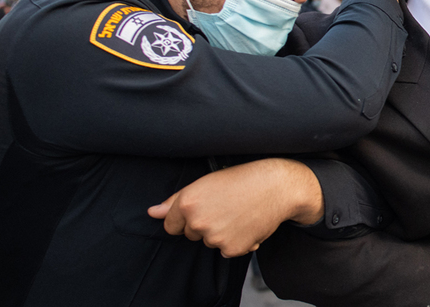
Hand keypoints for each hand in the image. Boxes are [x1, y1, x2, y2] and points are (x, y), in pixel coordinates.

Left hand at [147, 158, 323, 256]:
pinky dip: (236, 241)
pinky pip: (227, 250)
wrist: (277, 187)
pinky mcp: (231, 249)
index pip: (170, 223)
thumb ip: (176, 200)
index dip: (185, 217)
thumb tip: (153, 212)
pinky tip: (247, 224)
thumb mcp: (207, 182)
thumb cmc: (244, 179)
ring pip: (209, 241)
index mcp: (188, 202)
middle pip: (190, 234)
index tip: (202, 210)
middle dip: (204, 224)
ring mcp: (214, 237)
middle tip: (225, 206)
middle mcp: (198, 221)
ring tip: (238, 213)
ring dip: (221, 232)